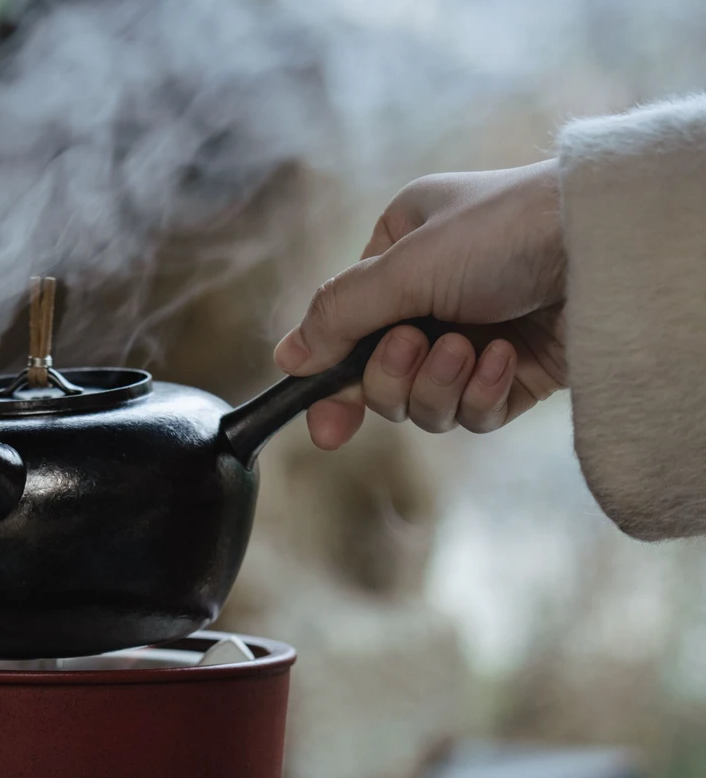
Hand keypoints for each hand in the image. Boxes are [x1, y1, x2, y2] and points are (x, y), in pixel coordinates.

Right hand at [274, 159, 568, 448]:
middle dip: (394, 375)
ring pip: (424, 405)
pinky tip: (502, 358)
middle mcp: (431, 299)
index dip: (330, 385)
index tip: (326, 429)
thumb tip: (287, 357)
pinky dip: (480, 393)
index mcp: (398, 257)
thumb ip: (338, 314)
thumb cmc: (505, 231)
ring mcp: (472, 338)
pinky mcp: (512, 375)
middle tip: (416, 345)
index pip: (344, 334)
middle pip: (379, 380)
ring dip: (438, 385)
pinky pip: (473, 413)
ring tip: (468, 349)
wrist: (608, 244)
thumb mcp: (404, 265)